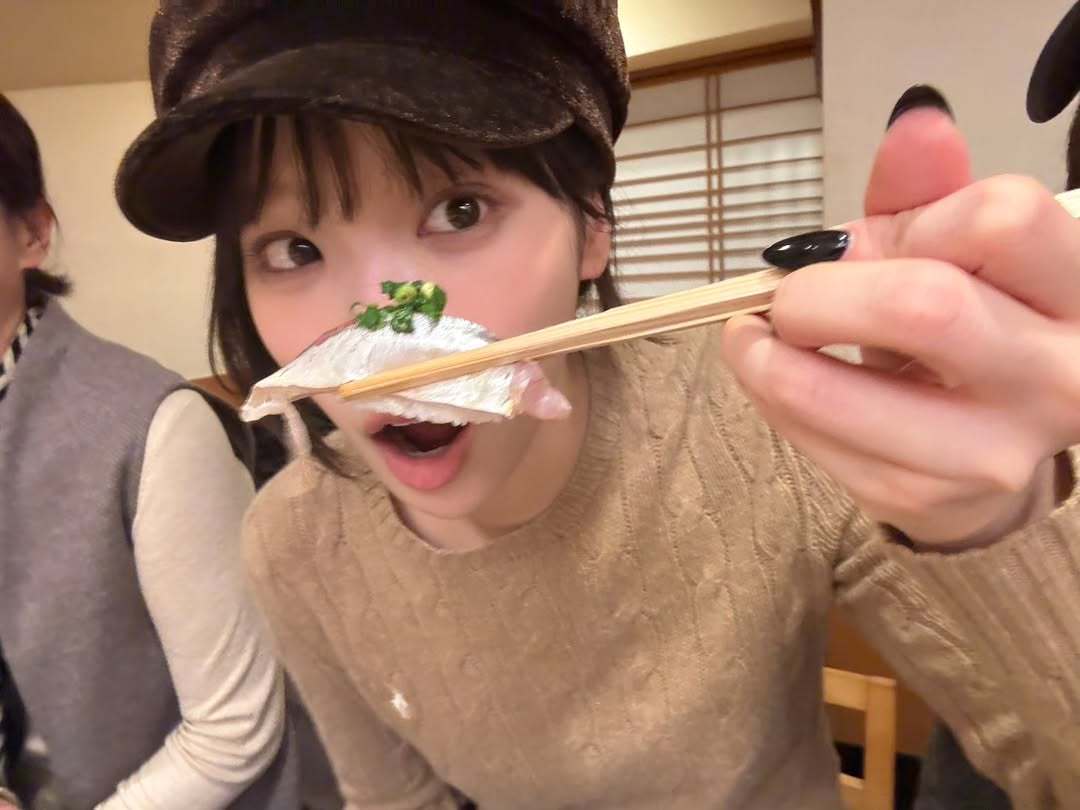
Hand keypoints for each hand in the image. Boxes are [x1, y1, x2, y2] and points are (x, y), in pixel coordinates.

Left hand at [722, 105, 1079, 546]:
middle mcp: (1058, 377)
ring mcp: (992, 451)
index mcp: (1079, 293)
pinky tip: (780, 378)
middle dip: (819, 291)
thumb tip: (915, 123)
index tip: (869, 245)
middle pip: (920, 304)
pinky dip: (773, 397)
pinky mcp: (921, 496)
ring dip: (765, 357)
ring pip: (834, 392)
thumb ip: (932, 190)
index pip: (1001, 218)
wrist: (992, 440)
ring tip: (754, 336)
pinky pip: (811, 438)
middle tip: (786, 297)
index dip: (913, 220)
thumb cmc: (973, 324)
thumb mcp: (961, 251)